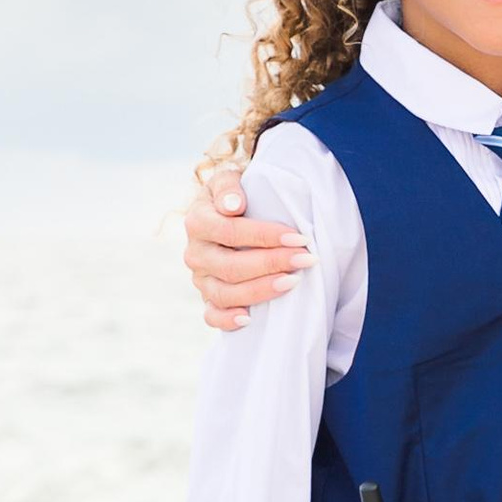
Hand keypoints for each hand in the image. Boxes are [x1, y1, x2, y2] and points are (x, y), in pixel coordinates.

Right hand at [187, 166, 305, 331]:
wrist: (227, 214)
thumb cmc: (235, 196)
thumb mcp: (230, 180)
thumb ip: (228, 187)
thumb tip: (233, 206)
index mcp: (198, 222)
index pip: (230, 232)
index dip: (265, 236)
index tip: (299, 237)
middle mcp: (195, 253)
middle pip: (231, 266)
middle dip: (272, 264)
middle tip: (306, 260)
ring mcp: (200, 279)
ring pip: (224, 293)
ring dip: (260, 291)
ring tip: (293, 282)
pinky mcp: (207, 298)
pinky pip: (212, 316)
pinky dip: (227, 320)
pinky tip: (249, 320)